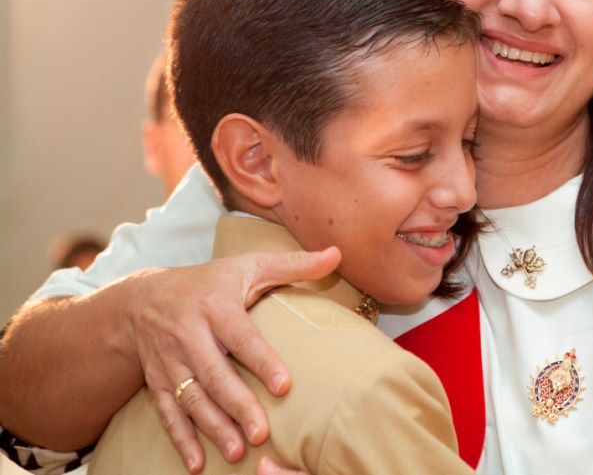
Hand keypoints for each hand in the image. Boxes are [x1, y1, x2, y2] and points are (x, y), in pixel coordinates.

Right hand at [125, 246, 340, 473]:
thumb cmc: (210, 281)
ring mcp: (169, 363)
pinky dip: (181, 440)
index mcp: (215, 306)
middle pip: (214, 374)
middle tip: (262, 433)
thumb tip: (336, 254)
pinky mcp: (157, 383)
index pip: (240, 336)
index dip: (261, 360)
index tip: (284, 385)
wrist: (142, 299)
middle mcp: (188, 335)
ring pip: (192, 399)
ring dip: (213, 427)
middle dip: (237, 405)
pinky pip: (167, 414)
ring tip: (239, 450)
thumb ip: (293, 264)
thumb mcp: (249, 265)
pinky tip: (198, 464)